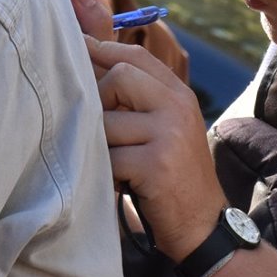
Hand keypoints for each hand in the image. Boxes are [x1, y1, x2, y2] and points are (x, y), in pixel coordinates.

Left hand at [74, 0, 223, 260]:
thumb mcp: (161, 128)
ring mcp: (170, 134)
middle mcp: (178, 107)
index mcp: (178, 95)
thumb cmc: (169, 176)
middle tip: (105, 134)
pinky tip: (119, 184)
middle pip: (119, 77)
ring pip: (107, 121)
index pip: (135, 57)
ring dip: (100, 146)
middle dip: (99, 103)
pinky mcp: (157, 164)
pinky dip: (106, 173)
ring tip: (115, 165)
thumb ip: (135, 98)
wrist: (202, 225)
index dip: (101, 51)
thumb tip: (87, 56)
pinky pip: (109, 156)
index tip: (74, 51)